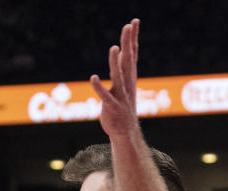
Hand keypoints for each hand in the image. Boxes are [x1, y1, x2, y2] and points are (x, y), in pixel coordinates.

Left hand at [90, 18, 139, 139]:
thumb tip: (120, 50)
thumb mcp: (123, 84)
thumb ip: (122, 67)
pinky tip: (93, 77)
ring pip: (118, 76)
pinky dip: (99, 87)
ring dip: (115, 63)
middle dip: (128, 42)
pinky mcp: (112, 107)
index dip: (133, 37)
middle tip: (128, 26)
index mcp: (130, 77)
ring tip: (113, 48)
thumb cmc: (122, 106)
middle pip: (128, 59)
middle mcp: (127, 83)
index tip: (134, 21)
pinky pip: (105, 96)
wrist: (125, 132)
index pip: (133, 53)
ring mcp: (120, 95)